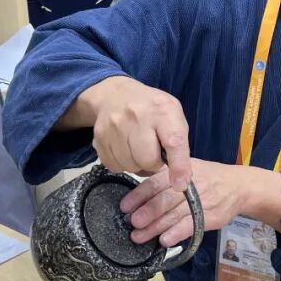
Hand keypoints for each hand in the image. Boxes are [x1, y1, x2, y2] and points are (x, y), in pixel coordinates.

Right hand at [72, 76, 191, 189]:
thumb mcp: (173, 116)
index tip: (181, 184)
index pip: (174, 141)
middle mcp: (137, 115)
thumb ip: (180, 145)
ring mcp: (115, 126)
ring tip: (138, 148)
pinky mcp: (99, 137)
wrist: (115, 95)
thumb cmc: (151, 109)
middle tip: (153, 152)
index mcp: (162, 109)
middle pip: (147, 159)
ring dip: (137, 164)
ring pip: (130, 166)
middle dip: (153, 163)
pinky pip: (114, 166)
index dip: (179, 166)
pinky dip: (122, 164)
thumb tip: (180, 181)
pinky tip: (125, 149)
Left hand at [121, 160, 280, 246]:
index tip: (124, 206)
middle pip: (163, 200)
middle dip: (146, 213)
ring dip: (155, 228)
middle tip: (132, 223)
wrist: (240, 186)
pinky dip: (176, 234)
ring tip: (139, 237)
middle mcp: (189, 186)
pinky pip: (190, 226)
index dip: (139, 195)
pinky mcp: (209, 217)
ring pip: (173, 216)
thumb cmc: (209, 177)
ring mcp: (200, 202)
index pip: (156, 183)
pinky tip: (164, 240)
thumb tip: (139, 192)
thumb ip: (167, 177)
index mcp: (181, 171)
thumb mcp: (189, 168)